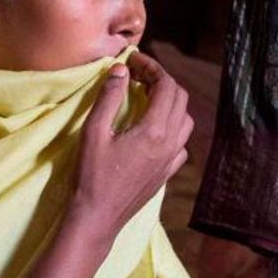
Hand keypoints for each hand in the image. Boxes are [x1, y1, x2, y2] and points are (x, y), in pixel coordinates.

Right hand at [67, 52, 192, 254]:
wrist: (98, 217)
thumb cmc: (92, 175)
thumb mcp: (94, 132)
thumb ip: (109, 98)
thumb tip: (121, 70)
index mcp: (155, 131)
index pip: (166, 86)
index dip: (152, 67)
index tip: (134, 60)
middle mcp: (171, 143)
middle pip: (180, 99)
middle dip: (162, 81)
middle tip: (137, 75)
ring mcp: (172, 160)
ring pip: (185, 120)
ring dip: (170, 102)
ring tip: (146, 97)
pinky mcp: (167, 173)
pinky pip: (181, 143)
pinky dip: (172, 127)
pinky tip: (153, 129)